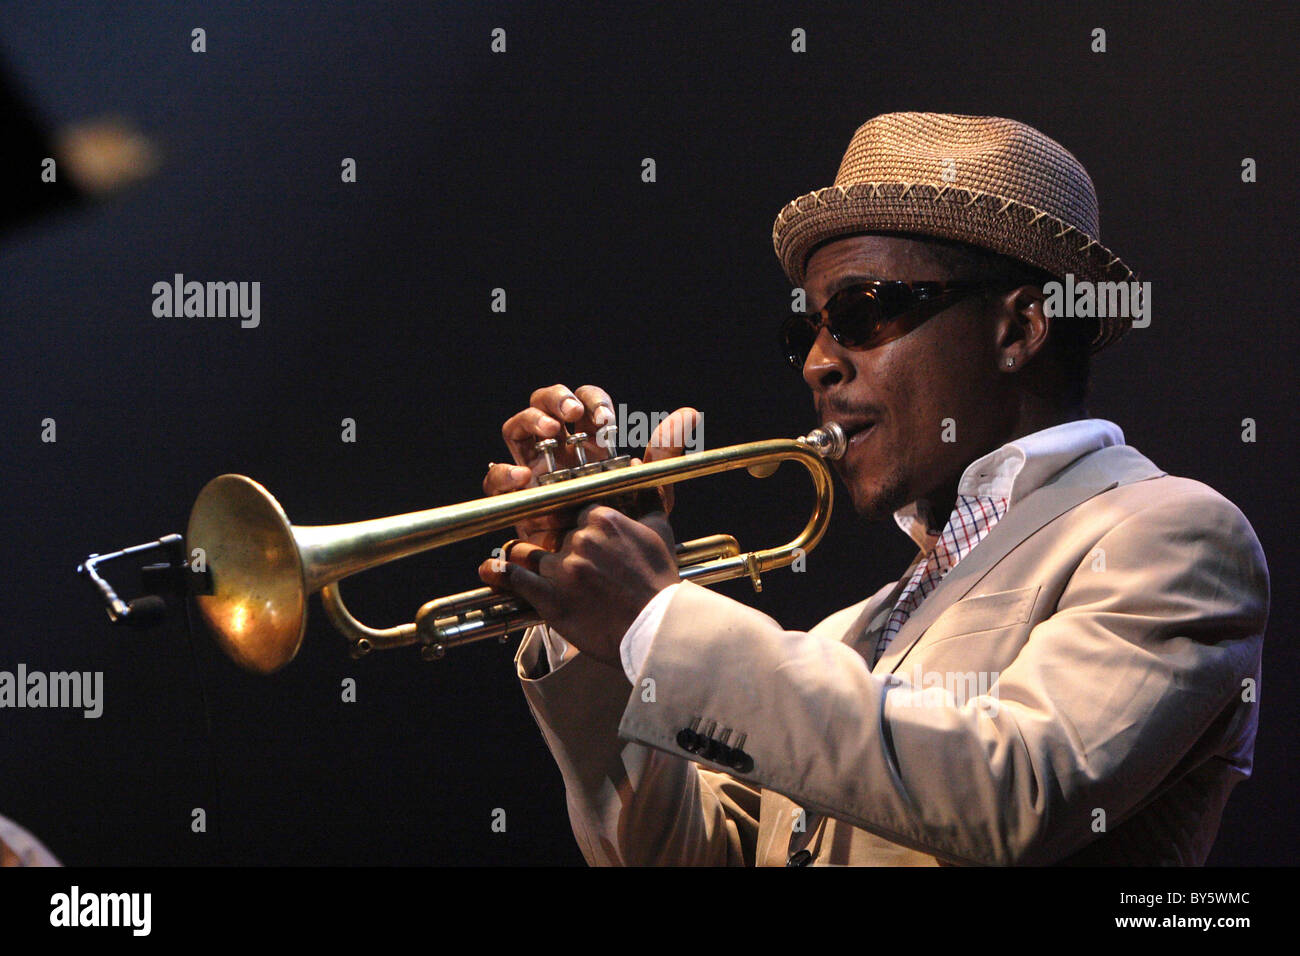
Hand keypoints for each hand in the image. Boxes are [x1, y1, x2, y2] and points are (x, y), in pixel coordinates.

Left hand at [478, 384, 701, 664]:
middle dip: (549, 540)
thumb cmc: (658, 580)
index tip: (567, 527)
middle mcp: (580, 537)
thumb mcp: (659, 524)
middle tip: (552, 550)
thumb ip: (655, 474)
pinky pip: (511, 577)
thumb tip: (681, 417)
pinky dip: (499, 575)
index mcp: (603, 516)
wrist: (656, 630)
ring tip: (533, 568)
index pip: (570, 508)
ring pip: (525, 552)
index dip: (567, 520)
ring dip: (526, 560)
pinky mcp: (549, 597)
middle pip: (546, 529)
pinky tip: (491, 571)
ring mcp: (563, 567)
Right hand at [481, 382, 699, 546]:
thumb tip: (689, 412)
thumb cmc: (626, 532)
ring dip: (531, 423)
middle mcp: (557, 452)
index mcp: (587, 443)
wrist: (607, 579)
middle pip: (544, 406)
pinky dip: (505, 473)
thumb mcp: (648, 493)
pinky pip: (498, 480)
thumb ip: (664, 455)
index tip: (608, 420)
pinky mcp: (515, 501)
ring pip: (517, 432)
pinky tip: (523, 477)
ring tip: (551, 431)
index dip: (591, 401)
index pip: (583, 405)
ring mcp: (533, 473)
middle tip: (572, 413)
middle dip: (555, 400)